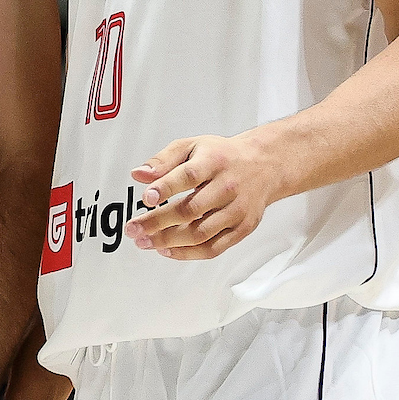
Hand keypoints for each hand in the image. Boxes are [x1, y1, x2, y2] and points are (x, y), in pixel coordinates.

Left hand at [125, 133, 280, 258]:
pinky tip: (168, 250)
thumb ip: (163, 160)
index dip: (165, 188)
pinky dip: (188, 253)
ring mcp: (236, 210)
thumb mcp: (192, 146)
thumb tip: (139, 174)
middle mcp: (227, 187)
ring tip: (145, 242)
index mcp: (214, 162)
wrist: (264, 165)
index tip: (146, 198)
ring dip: (169, 241)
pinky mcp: (242, 228)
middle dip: (157, 222)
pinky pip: (213, 248)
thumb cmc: (223, 156)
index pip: (188, 176)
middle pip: (191, 210)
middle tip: (134, 229)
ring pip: (200, 233)